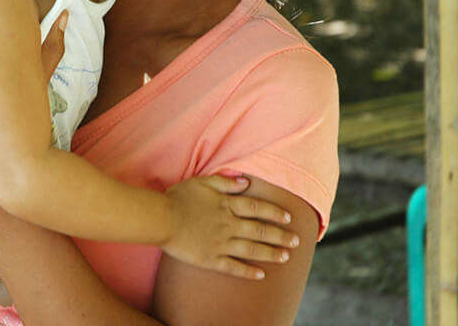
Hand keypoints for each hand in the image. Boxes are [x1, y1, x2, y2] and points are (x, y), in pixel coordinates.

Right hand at [160, 174, 300, 279]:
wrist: (161, 219)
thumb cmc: (179, 198)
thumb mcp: (201, 181)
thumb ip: (225, 181)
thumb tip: (246, 182)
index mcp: (227, 205)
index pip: (257, 208)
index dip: (274, 212)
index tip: (288, 217)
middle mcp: (229, 225)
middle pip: (260, 231)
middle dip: (281, 236)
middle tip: (296, 241)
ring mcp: (221, 244)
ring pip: (252, 250)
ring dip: (271, 253)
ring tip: (286, 257)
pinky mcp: (211, 259)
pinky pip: (234, 268)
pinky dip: (249, 272)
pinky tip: (261, 275)